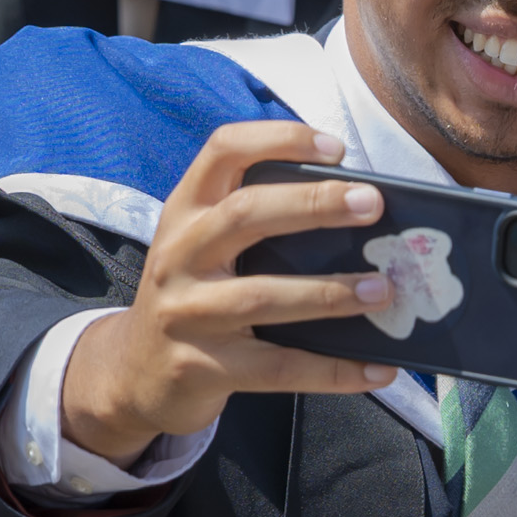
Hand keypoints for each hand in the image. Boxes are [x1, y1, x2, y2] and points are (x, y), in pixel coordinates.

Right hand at [53, 121, 403, 459]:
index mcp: (186, 212)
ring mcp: (185, 314)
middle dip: (314, 204)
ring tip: (383, 290)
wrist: (133, 376)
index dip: (279, 140)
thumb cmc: (194, 297)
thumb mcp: (206, 248)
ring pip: (261, 297)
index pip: (223, 151)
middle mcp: (178, 255)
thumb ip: (257, 225)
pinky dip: (333, 370)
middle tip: (372, 204)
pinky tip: (377, 369)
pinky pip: (277, 369)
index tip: (335, 148)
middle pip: (245, 214)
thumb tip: (356, 215)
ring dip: (330, 293)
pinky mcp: (201, 368)